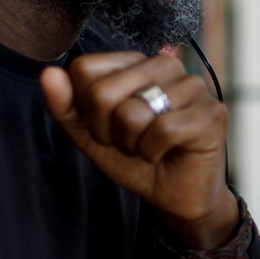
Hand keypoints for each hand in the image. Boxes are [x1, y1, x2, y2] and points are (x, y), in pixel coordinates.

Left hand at [40, 52, 234, 247]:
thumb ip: (66, 106)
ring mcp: (193, 87)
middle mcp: (167, 65)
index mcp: (136, 62)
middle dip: (109, 131)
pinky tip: (165, 153)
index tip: (108, 128)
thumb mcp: (92, 136)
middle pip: (104, 92)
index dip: (87, 110)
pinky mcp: (211, 113)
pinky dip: (154, 152)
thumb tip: (48, 74)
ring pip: (133, 113)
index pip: (84, 69)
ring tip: (150, 147)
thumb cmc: (138, 160)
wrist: (175, 196)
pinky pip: (163, 131)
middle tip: (131, 142)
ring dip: (133, 144)